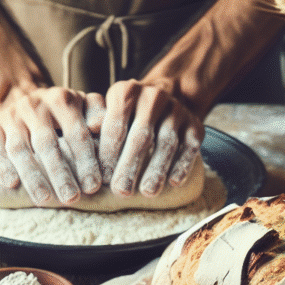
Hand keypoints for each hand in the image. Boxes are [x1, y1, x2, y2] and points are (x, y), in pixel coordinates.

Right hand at [0, 87, 104, 205]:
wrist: (26, 99)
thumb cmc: (64, 113)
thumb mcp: (84, 107)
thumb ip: (97, 113)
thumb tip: (99, 126)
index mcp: (61, 99)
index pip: (76, 132)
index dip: (85, 160)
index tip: (93, 186)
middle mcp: (34, 105)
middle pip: (47, 142)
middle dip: (60, 173)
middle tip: (71, 198)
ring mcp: (10, 115)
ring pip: (20, 148)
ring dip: (33, 176)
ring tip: (44, 200)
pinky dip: (1, 166)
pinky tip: (11, 184)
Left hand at [98, 80, 203, 196]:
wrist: (164, 100)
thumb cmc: (125, 117)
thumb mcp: (107, 113)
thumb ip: (96, 124)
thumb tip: (89, 129)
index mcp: (126, 92)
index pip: (116, 125)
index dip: (108, 155)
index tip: (101, 181)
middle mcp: (153, 97)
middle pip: (141, 136)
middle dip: (130, 166)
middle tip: (121, 192)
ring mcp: (177, 110)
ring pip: (167, 142)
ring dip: (157, 169)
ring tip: (147, 192)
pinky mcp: (195, 124)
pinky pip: (190, 146)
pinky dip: (182, 165)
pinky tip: (174, 183)